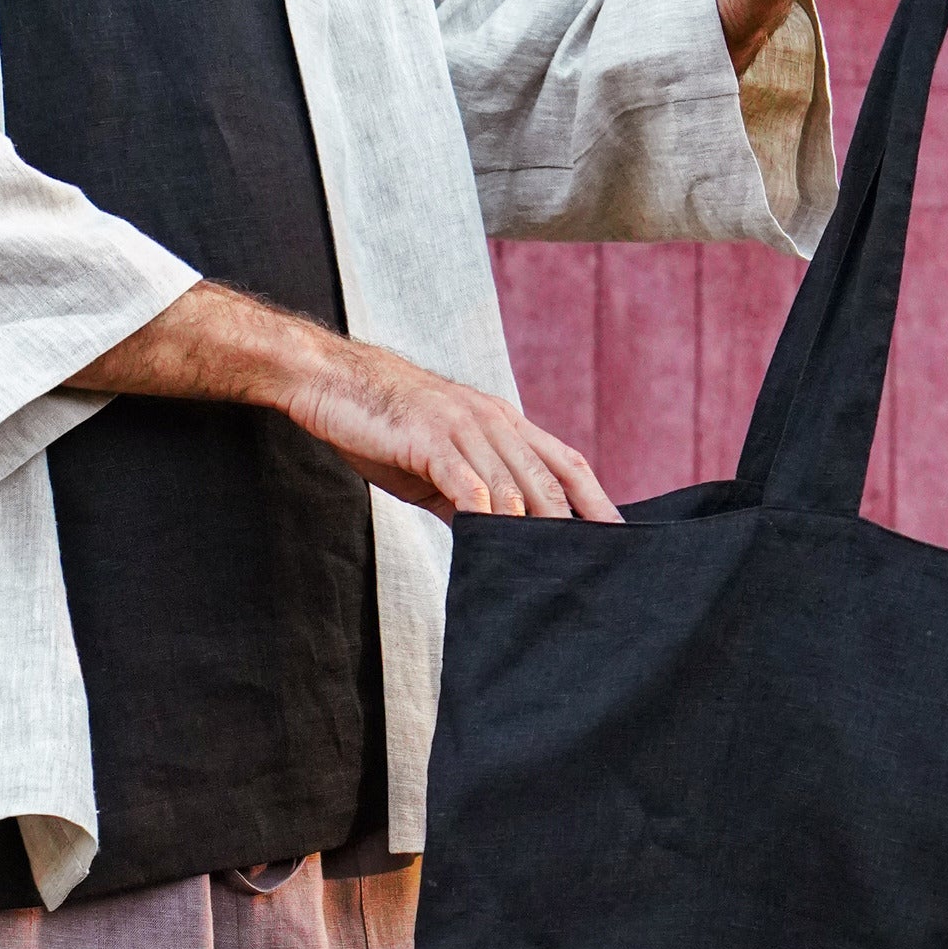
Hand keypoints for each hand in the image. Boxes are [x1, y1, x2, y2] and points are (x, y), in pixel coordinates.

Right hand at [74, 284, 620, 524]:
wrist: (328, 380)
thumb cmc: (384, 425)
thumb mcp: (438, 465)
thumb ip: (473, 497)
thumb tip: (500, 540)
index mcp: (502, 425)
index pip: (566, 463)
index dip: (597, 501)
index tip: (619, 540)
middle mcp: (493, 420)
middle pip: (550, 479)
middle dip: (576, 525)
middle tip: (594, 568)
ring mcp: (462, 426)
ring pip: (514, 483)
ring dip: (535, 527)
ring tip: (551, 568)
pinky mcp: (428, 437)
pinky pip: (467, 478)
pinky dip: (486, 509)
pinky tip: (495, 538)